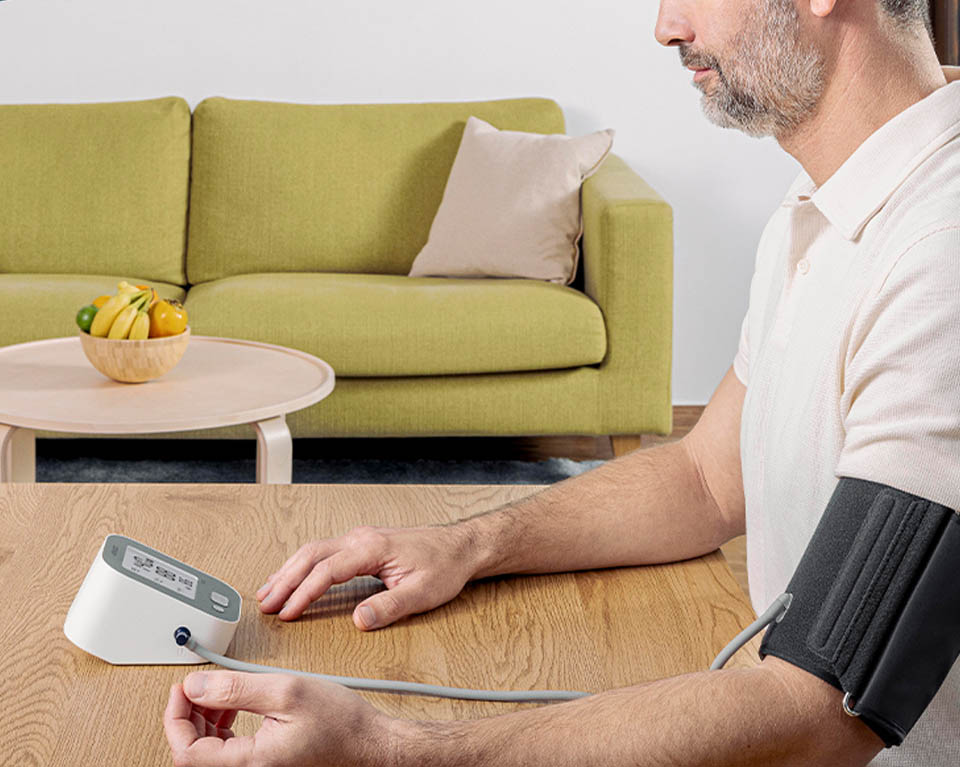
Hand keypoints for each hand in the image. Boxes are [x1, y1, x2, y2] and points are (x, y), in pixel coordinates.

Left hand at [163, 670, 395, 766]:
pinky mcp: (265, 766)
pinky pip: (227, 753)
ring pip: (208, 753)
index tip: (181, 688)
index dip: (175, 717)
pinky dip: (222, 728)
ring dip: (204, 721)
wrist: (370, 745)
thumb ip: (236, 688)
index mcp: (251, 763)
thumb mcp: (287, 691)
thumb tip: (196, 686)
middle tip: (195, 686)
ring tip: (215, 693)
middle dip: (188, 716)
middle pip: (193, 754)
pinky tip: (233, 707)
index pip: (187, 752)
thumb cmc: (341, 723)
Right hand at [257, 524, 477, 628]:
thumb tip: (359, 620)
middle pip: (311, 556)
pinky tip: (292, 577)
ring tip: (267, 593)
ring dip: (288, 571)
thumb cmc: (444, 566)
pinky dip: (302, 565)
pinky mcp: (361, 543)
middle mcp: (361, 538)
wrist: (459, 547)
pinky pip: (323, 551)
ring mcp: (360, 538)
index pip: (327, 570)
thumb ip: (389, 607)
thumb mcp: (422, 593)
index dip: (304, 593)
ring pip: (313, 550)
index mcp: (372, 548)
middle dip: (284, 580)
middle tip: (264, 604)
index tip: (288, 612)